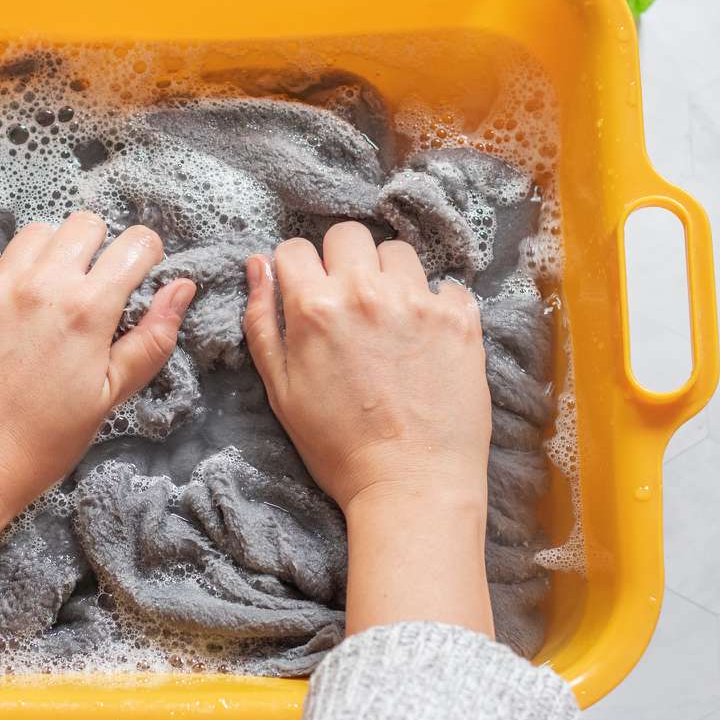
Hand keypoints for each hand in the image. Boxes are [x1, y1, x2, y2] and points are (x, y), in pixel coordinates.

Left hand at [0, 211, 195, 525]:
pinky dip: (3, 265)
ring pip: (37, 232)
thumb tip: (182, 288)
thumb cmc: (43, 443)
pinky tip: (9, 299)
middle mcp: (43, 285)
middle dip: (100, 247)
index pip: (134, 243)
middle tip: (95, 287)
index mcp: (89, 309)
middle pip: (85, 224)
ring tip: (51, 293)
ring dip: (52, 253)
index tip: (140, 275)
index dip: (146, 255)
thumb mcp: (110, 396)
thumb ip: (151, 338)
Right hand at [243, 221, 491, 514]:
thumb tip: (258, 265)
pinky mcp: (460, 319)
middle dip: (343, 260)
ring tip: (392, 319)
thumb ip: (263, 322)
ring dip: (390, 276)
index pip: (294, 248)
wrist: (410, 485)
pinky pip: (447, 285)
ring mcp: (418, 302)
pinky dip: (436, 303)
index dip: (296, 269)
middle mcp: (366, 293)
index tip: (307, 292)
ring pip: (399, 252)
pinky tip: (427, 338)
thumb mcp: (281, 390)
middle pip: (349, 234)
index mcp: (315, 309)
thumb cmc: (338, 447)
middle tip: (349, 302)